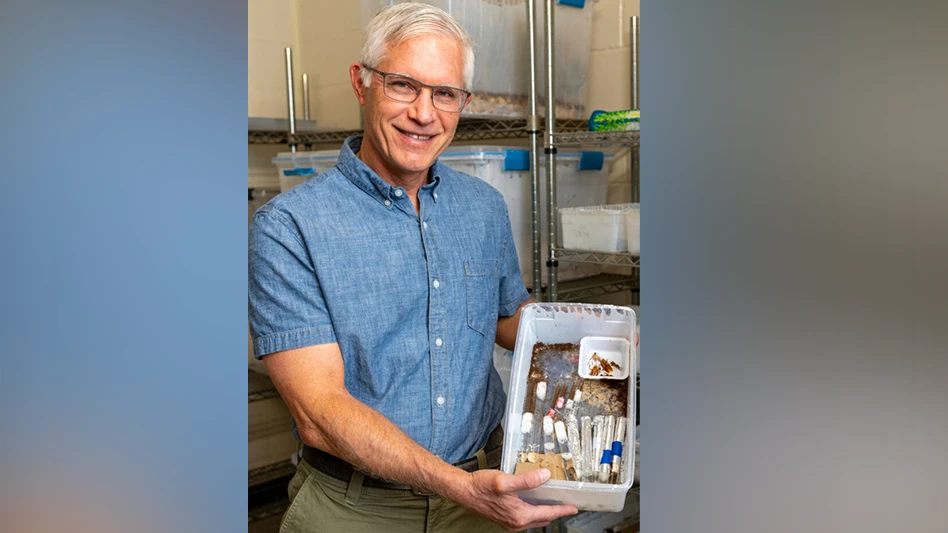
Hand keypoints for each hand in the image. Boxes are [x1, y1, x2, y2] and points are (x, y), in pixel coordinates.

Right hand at [454, 468, 578, 530]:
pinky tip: (533, 502)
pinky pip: (525, 518)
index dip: (562, 510)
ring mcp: (510, 523)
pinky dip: (533, 512)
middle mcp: (516, 523)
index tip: (573, 508)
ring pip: (534, 520)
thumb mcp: (505, 481)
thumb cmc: (481, 486)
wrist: (464, 492)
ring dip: (544, 513)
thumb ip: (527, 480)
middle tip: (565, 505)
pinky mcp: (505, 519)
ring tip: (552, 503)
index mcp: (519, 515)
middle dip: (555, 512)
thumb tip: (545, 476)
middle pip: (542, 519)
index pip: (547, 514)